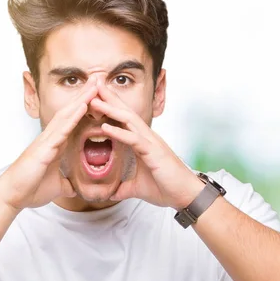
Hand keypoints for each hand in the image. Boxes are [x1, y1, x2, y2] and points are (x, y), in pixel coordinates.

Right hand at [0, 77, 98, 209]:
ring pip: (66, 115)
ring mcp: (46, 142)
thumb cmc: (29, 189)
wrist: (11, 197)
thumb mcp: (56, 187)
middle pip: (70, 112)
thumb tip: (76, 188)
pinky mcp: (43, 149)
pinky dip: (72, 118)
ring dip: (81, 100)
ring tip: (94, 86)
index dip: (85, 108)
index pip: (73, 122)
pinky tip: (82, 107)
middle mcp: (50, 139)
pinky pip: (60, 130)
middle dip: (84, 96)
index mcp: (55, 145)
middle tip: (98, 79)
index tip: (98, 95)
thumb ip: (67, 184)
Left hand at [90, 81, 203, 209]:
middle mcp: (147, 138)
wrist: (186, 196)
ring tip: (95, 100)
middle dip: (109, 98)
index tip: (95, 97)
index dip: (110, 108)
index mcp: (143, 142)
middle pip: (125, 113)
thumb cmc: (167, 188)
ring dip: (111, 109)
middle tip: (93, 84)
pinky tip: (105, 127)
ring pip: (128, 121)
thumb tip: (111, 193)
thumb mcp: (138, 188)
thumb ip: (124, 188)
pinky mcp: (154, 152)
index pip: (124, 120)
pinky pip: (134, 140)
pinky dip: (119, 132)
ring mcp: (151, 143)